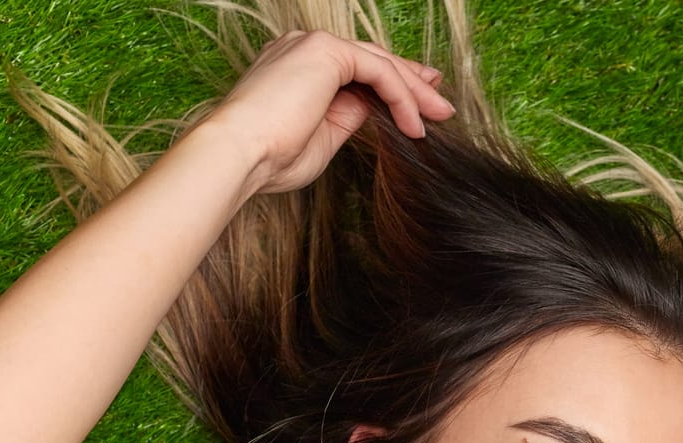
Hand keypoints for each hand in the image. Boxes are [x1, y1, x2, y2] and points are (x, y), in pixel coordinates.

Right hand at [203, 29, 454, 198]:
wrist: (240, 154)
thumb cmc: (270, 158)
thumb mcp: (323, 137)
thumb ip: (349, 116)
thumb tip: (376, 109)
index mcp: (299, 66)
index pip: (358, 67)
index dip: (394, 84)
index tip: (422, 105)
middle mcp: (305, 47)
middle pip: (373, 60)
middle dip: (413, 84)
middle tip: (442, 108)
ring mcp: (314, 44)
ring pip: (380, 62)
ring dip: (414, 92)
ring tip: (439, 118)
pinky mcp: (326, 51)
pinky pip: (379, 71)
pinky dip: (401, 97)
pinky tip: (414, 124)